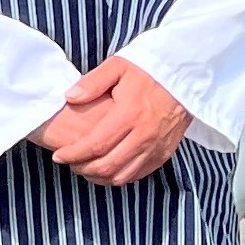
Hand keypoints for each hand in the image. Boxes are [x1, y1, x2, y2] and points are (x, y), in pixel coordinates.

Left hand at [32, 55, 191, 187]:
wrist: (186, 75)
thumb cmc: (148, 69)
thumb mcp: (118, 66)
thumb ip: (92, 82)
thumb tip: (69, 97)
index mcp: (130, 114)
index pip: (95, 145)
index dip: (73, 154)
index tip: (58, 156)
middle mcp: (145, 135)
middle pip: (107, 166)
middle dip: (82, 169)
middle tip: (68, 163)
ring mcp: (157, 147)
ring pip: (122, 176)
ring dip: (99, 177)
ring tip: (84, 168)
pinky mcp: (165, 153)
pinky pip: (139, 174)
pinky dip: (119, 177)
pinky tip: (106, 169)